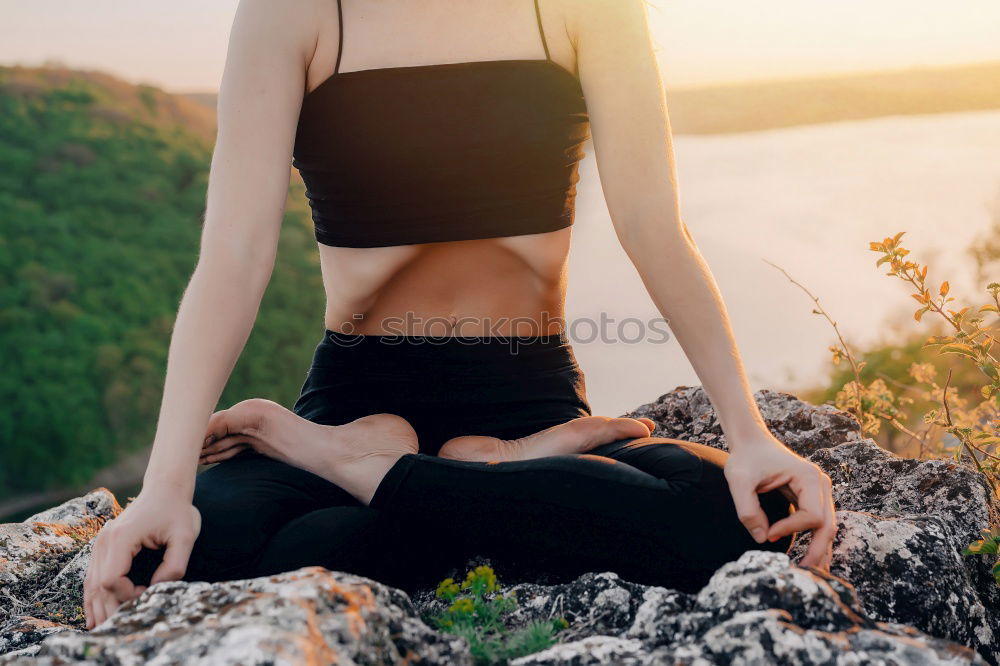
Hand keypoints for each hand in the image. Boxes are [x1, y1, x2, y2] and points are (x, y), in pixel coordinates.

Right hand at [83, 489, 200, 628]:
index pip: (111, 579)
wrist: (165, 488)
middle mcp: (105, 540)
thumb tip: (158, 587)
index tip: (148, 593)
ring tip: (103, 627)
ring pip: (91, 582)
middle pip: (97, 584)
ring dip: (97, 605)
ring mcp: (101, 542)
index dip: (127, 595)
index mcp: (121, 537)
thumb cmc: (177, 510)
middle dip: (109, 607)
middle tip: (123, 624)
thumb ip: (175, 565)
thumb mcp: (186, 536)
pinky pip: (93, 574)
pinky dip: (94, 594)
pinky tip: (95, 612)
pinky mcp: (104, 545)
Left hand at [723, 431, 835, 569]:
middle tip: (803, 572)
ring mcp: (819, 490)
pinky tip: (812, 557)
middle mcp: (820, 483)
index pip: (811, 515)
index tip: (769, 533)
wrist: (751, 442)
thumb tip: (762, 539)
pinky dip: (816, 540)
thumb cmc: (745, 458)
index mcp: (808, 476)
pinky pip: (819, 522)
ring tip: (813, 572)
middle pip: (828, 524)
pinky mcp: (812, 496)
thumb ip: (747, 509)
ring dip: (821, 549)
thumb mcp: (738, 480)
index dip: (791, 529)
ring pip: (827, 526)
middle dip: (818, 550)